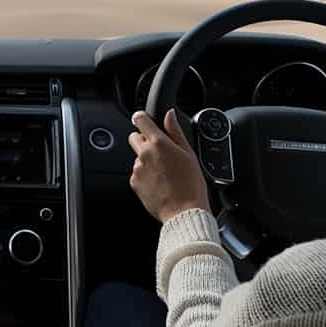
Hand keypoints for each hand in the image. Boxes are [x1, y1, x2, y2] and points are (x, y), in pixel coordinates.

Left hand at [128, 109, 211, 223]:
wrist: (184, 212)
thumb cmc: (191, 184)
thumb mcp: (189, 153)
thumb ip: (175, 131)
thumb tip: (169, 114)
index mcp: (159, 143)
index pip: (140, 119)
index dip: (142, 118)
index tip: (145, 121)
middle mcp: (144, 154)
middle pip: (134, 137)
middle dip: (144, 141)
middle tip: (160, 153)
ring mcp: (137, 169)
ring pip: (137, 157)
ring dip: (146, 161)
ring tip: (164, 173)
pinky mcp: (134, 182)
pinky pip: (137, 173)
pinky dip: (145, 176)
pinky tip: (159, 183)